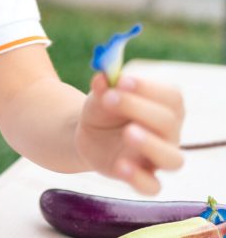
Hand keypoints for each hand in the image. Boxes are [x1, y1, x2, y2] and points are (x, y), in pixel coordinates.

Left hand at [74, 73, 184, 193]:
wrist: (90, 135)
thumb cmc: (105, 109)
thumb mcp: (100, 96)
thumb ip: (102, 87)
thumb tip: (101, 77)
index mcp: (165, 106)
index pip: (171, 96)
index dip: (148, 87)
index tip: (120, 80)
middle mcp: (169, 133)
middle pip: (168, 122)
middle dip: (139, 108)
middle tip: (110, 99)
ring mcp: (158, 158)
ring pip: (173, 159)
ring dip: (151, 144)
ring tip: (127, 133)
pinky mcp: (143, 177)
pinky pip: (152, 186)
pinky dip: (139, 178)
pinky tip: (120, 166)